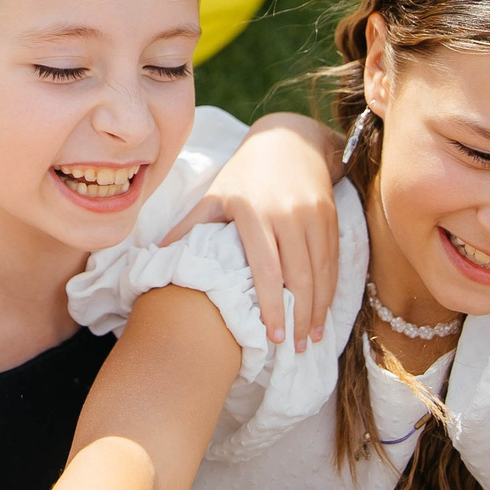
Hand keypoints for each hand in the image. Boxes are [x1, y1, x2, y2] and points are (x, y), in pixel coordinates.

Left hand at [161, 113, 341, 349]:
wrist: (290, 139)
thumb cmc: (244, 174)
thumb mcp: (215, 194)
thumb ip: (189, 226)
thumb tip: (156, 255)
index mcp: (255, 213)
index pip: (266, 269)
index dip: (271, 306)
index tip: (271, 337)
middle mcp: (288, 214)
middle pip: (298, 276)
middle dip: (297, 317)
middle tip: (293, 349)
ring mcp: (313, 215)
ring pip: (320, 272)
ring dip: (317, 309)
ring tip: (309, 339)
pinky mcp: (331, 216)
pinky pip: (333, 260)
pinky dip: (330, 290)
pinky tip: (323, 312)